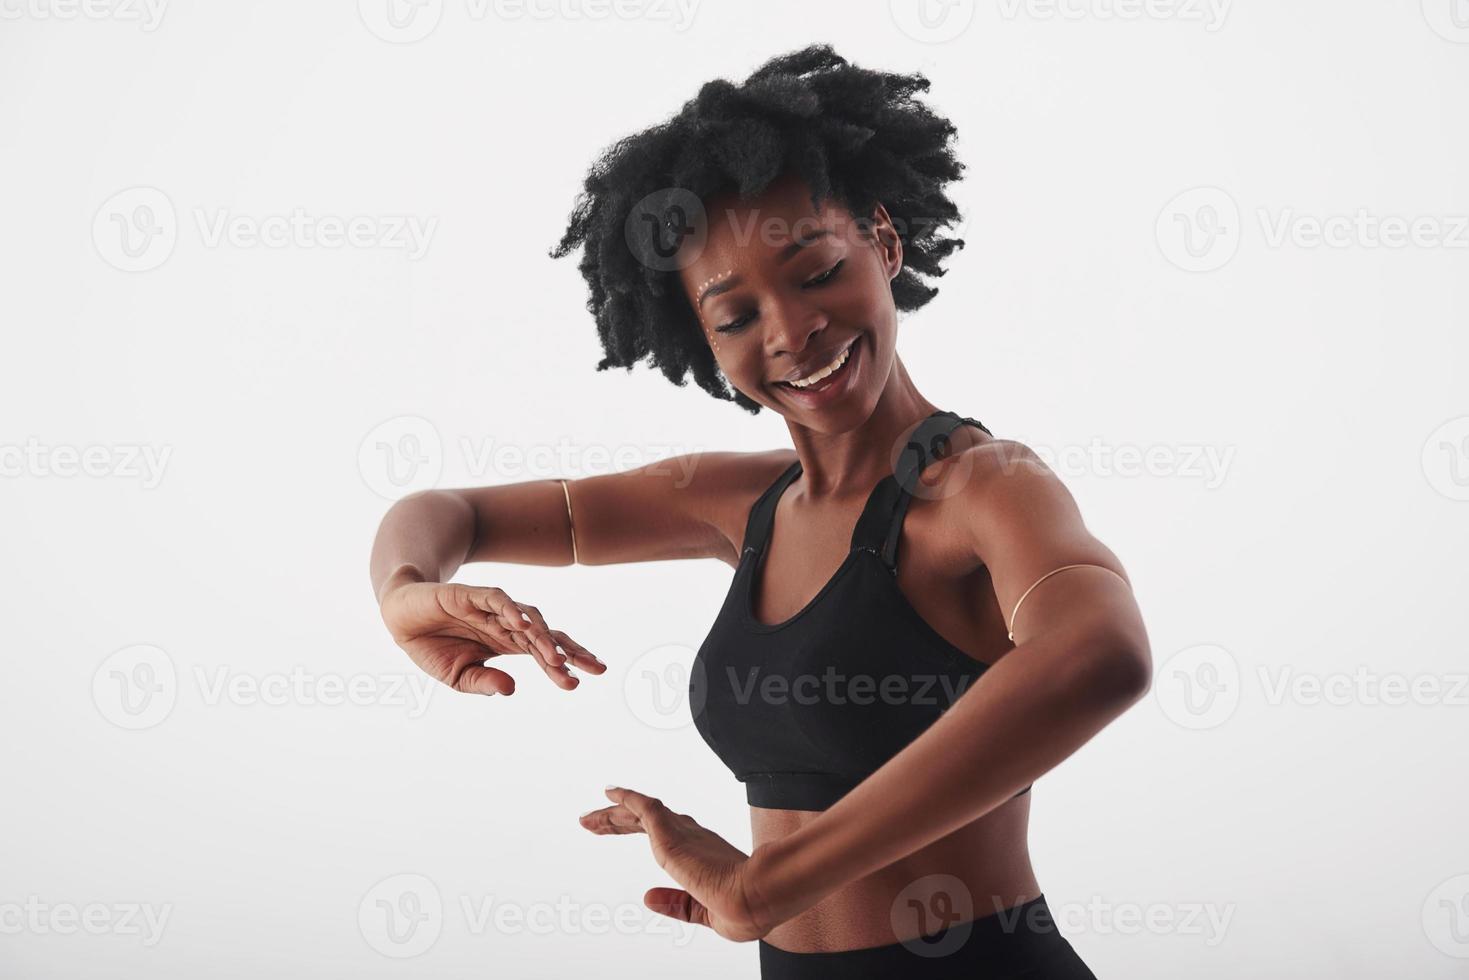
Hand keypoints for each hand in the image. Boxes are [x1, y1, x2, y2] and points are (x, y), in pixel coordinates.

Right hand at [379, 581, 604, 694]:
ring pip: (527, 619)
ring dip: (543, 638)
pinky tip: (523, 624)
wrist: (399, 616)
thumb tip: (512, 690)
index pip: (544, 652)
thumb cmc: (433, 646)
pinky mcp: (471, 594)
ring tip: (557, 659)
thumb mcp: (458, 676)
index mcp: (507, 643)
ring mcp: (492, 608)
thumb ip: (484, 683)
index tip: (580, 683)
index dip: (563, 665)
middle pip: (547, 636)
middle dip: (570, 651)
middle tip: (595, 667)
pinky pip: (497, 599)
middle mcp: (507, 624)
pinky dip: (512, 610)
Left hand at [578, 786, 780, 942]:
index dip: (637, 830)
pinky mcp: (672, 834)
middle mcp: (690, 837)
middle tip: (592, 821)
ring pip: (639, 814)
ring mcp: (681, 833)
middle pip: (645, 821)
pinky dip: (627, 798)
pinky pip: (644, 808)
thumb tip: (648, 898)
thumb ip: (677, 904)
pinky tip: (610, 794)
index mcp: (700, 854)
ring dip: (613, 812)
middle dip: (617, 821)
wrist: (757, 898)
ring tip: (589, 816)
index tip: (616, 831)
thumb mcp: (702, 913)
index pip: (662, 835)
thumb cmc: (744, 908)